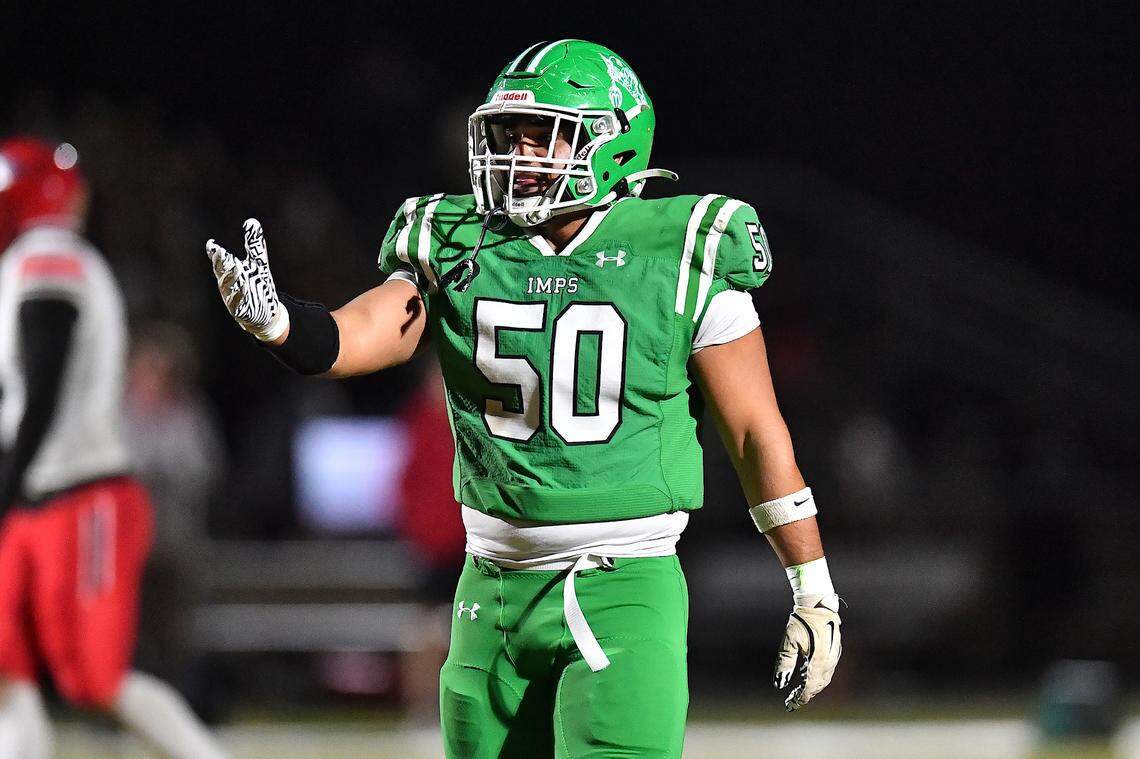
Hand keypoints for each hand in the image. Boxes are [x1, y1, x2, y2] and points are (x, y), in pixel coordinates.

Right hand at [206, 218, 288, 341]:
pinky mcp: (241, 312)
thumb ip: (254, 245)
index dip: (216, 254)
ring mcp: (233, 299)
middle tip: (221, 253)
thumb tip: (251, 221)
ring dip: (231, 279)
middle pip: (223, 273)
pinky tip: (242, 290)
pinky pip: (238, 305)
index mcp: (230, 272)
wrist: (266, 314)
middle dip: (221, 264)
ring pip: (229, 288)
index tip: (213, 245)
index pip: (221, 261)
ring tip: (236, 268)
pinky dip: (238, 298)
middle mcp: (228, 285)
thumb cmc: (257, 285)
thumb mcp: (258, 264)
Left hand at [774, 593, 840, 710]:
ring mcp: (833, 657)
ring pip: (823, 680)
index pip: (809, 688)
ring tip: (798, 691)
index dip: (800, 698)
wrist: (818, 605)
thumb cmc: (801, 621)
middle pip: (817, 686)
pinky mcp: (834, 651)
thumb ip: (785, 664)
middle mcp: (829, 662)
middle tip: (791, 700)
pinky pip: (826, 671)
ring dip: (812, 687)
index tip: (790, 705)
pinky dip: (817, 678)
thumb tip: (779, 684)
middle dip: (805, 694)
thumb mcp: (789, 642)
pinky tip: (808, 676)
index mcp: (818, 662)